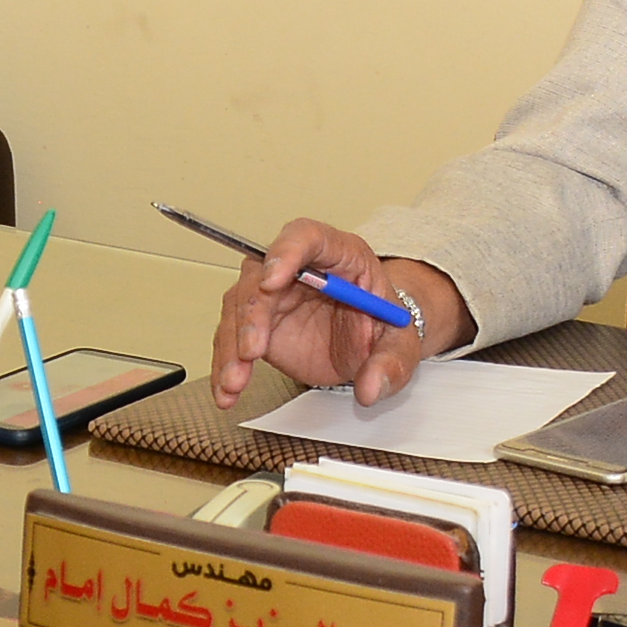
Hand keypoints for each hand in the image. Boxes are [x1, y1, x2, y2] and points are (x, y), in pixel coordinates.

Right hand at [207, 220, 472, 406]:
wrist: (370, 343)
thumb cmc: (384, 326)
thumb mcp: (401, 344)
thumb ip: (391, 364)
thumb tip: (371, 387)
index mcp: (341, 255)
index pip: (307, 236)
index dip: (286, 253)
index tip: (273, 281)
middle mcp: (300, 268)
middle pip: (262, 275)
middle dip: (252, 314)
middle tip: (253, 350)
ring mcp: (274, 295)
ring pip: (239, 307)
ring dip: (232, 345)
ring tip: (234, 381)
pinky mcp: (258, 323)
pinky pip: (233, 337)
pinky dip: (226, 364)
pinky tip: (227, 390)